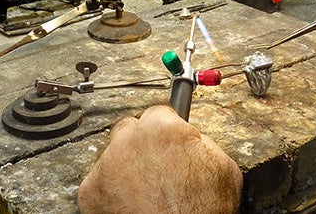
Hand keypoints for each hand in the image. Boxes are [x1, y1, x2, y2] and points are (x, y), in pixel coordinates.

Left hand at [78, 105, 241, 213]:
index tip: (166, 141)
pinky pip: (99, 182)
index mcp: (162, 128)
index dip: (166, 130)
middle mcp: (129, 140)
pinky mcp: (91, 190)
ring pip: (113, 155)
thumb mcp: (224, 167)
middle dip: (142, 144)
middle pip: (130, 129)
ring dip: (126, 168)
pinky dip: (111, 191)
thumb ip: (203, 143)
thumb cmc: (202, 211)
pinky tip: (131, 203)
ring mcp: (107, 165)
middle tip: (156, 167)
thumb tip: (194, 139)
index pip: (159, 112)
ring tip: (146, 192)